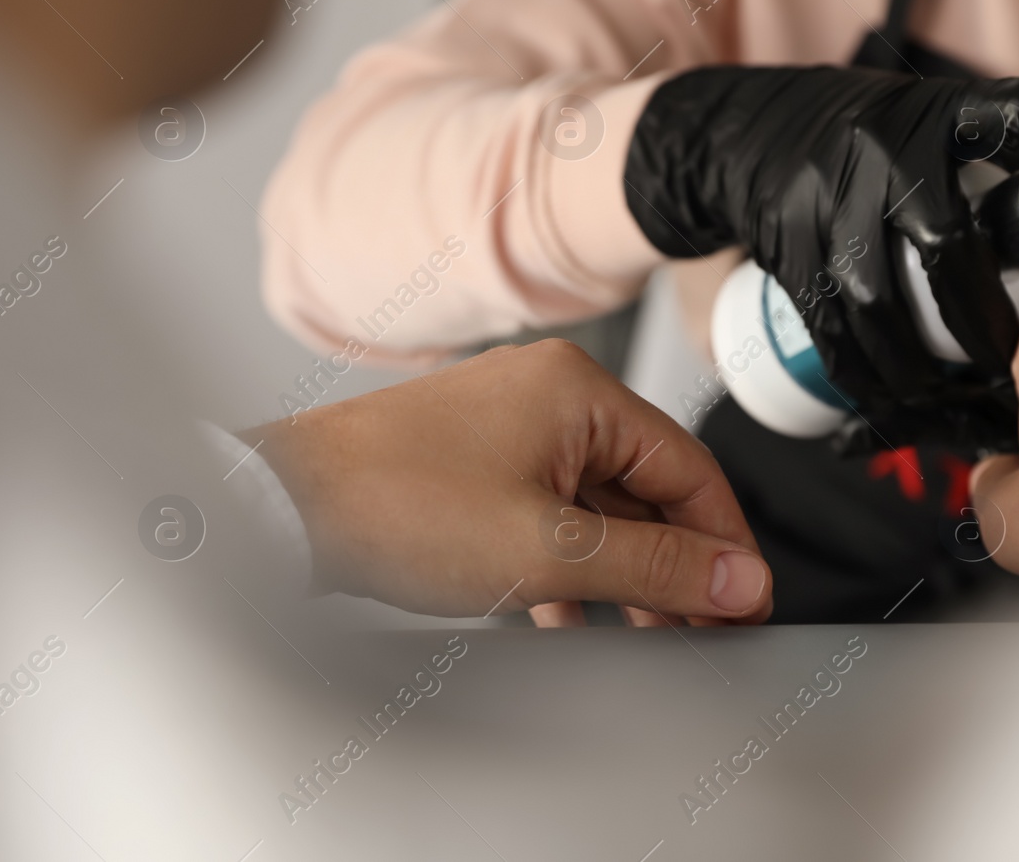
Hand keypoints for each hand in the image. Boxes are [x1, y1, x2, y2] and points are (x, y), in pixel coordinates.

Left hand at [247, 339, 772, 625]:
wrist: (274, 510)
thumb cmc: (392, 504)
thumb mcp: (550, 549)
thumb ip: (656, 565)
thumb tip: (736, 575)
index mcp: (579, 389)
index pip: (690, 466)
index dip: (725, 541)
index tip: (744, 597)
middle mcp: (548, 394)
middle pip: (647, 485)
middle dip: (674, 561)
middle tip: (700, 623)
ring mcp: (508, 426)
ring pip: (598, 503)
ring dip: (623, 569)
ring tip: (645, 629)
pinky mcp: (475, 462)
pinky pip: (550, 510)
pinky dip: (571, 562)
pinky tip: (574, 616)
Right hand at [624, 66, 1018, 443]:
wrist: (758, 133)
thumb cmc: (880, 144)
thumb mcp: (948, 125)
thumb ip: (1018, 155)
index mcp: (943, 113)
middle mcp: (886, 146)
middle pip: (944, 243)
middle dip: (979, 321)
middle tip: (1006, 365)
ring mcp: (829, 195)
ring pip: (876, 301)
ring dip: (916, 365)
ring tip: (946, 393)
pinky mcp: (785, 241)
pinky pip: (827, 324)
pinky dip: (861, 375)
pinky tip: (889, 396)